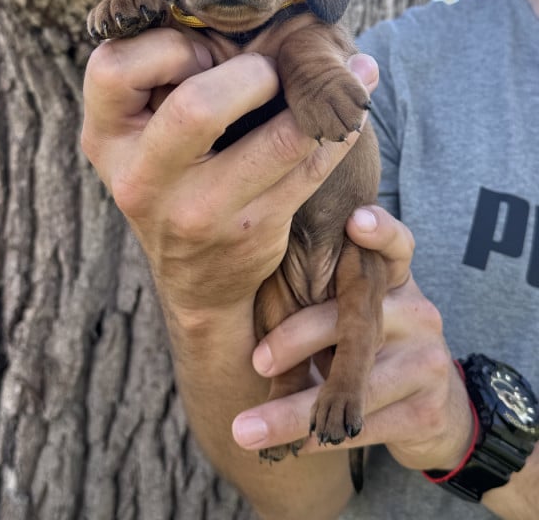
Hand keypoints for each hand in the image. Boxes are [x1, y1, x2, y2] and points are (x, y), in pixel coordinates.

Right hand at [82, 28, 378, 319]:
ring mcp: (200, 212)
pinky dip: (340, 131)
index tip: (201, 53)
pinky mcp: (253, 231)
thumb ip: (158, 80)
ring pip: (278, 141)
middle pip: (197, 106)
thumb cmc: (168, 179)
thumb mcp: (138, 138)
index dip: (167, 47)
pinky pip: (311, 169)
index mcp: (107, 140)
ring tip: (354, 70)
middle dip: (250, 74)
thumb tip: (228, 9)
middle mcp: (145, 180)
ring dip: (320, 97)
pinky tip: (356, 108)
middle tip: (268, 70)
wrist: (193, 280)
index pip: (114, 69)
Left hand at [232, 206, 475, 472]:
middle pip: (354, 319)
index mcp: (394, 277)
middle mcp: (418, 310)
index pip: (395, 243)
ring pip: (354, 383)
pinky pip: (367, 424)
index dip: (379, 230)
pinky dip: (319, 438)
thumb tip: (237, 275)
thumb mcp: (350, 308)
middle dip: (299, 340)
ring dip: (294, 412)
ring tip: (245, 429)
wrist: (431, 405)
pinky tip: (288, 448)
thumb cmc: (366, 341)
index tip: (354, 220)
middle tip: (255, 362)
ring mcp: (428, 358)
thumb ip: (317, 289)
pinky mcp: (428, 406)